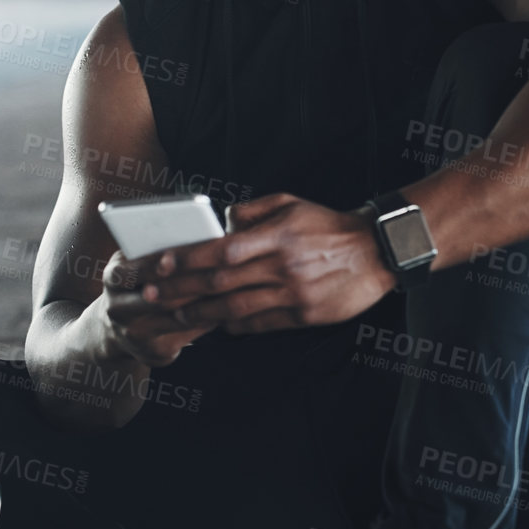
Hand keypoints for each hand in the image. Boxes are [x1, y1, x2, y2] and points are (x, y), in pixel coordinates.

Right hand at [93, 248, 219, 366]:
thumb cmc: (139, 282)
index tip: (173, 258)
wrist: (118, 329)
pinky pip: (187, 335)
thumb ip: (154, 250)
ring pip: (175, 318)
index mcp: (113, 279)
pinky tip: (225, 307)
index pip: (131, 271)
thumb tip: (193, 237)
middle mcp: (116, 309)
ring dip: (203, 302)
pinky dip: (208, 320)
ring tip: (227, 287)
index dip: (153, 265)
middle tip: (216, 271)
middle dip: (188, 284)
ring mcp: (135, 334)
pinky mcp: (155, 353)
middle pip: (157, 297)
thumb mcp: (136, 262)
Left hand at [139, 192, 396, 334]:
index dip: (186, 259)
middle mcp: (282, 265)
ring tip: (177, 316)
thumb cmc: (327, 225)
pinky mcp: (304, 315)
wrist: (376, 252)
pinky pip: (260, 324)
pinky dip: (234, 325)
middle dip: (181, 290)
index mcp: (276, 235)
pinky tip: (216, 325)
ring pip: (235, 308)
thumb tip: (219, 223)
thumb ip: (252, 212)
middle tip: (153, 296)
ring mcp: (293, 293)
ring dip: (201, 314)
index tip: (160, 265)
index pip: (220, 250)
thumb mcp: (291, 203)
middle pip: (220, 282)